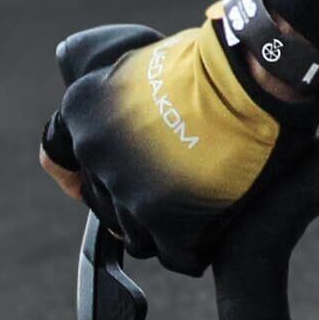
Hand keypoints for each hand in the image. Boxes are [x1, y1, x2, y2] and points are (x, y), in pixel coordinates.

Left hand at [40, 11, 318, 274]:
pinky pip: (177, 255)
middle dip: (138, 198)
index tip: (100, 181)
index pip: (63, 160)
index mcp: (84, 111)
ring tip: (202, 205)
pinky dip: (195, 247)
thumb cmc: (216, 64)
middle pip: (107, 202)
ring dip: (166, 225)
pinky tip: (215, 229)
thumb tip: (121, 125)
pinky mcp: (171, 223)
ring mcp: (131, 192)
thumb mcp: (143, 64)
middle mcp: (98, 154)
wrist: (255, 76)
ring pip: (139, 235)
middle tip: (179, 181)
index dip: (84, 175)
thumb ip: (120, 100)